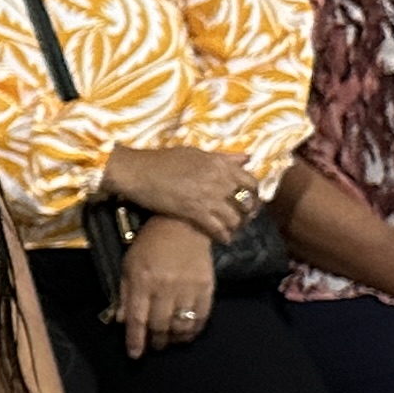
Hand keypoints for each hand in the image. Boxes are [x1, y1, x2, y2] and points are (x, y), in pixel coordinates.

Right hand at [101, 145, 257, 234]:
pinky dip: (223, 236)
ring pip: (235, 218)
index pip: (251, 182)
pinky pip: (218, 229)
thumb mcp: (196, 152)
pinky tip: (222, 239)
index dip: (255, 194)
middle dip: (248, 213)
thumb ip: (222, 157)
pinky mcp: (195, 212)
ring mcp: (209, 198)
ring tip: (232, 230)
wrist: (138, 172)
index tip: (250, 200)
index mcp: (221, 165)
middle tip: (244, 218)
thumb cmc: (162, 159)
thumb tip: (246, 158)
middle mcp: (220, 181)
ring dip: (236, 226)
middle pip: (247, 202)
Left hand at [117, 215, 217, 358]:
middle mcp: (165, 287)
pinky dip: (194, 330)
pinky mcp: (207, 287)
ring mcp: (188, 288)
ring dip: (175, 339)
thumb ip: (125, 294)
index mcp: (142, 281)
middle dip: (156, 341)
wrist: (183, 225)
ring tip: (170, 341)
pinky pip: (202, 316)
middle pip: (160, 325)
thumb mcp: (129, 265)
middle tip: (155, 346)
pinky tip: (187, 333)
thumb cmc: (150, 245)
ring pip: (182, 324)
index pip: (138, 318)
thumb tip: (122, 321)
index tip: (134, 355)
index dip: (135, 340)